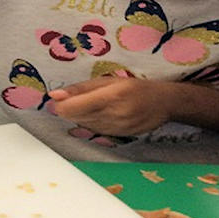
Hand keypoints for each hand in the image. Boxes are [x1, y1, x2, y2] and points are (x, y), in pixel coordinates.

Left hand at [48, 77, 175, 135]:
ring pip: (83, 126)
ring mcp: (115, 129)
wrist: (163, 104)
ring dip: (80, 117)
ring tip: (90, 105)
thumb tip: (54, 95)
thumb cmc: (136, 87)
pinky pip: (94, 132)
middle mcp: (112, 115)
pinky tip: (98, 115)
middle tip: (72, 100)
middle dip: (68, 110)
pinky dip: (90, 124)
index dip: (60, 105)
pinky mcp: (117, 137)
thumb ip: (81, 88)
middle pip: (76, 118)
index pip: (73, 107)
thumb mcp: (109, 80)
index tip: (57, 100)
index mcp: (110, 96)